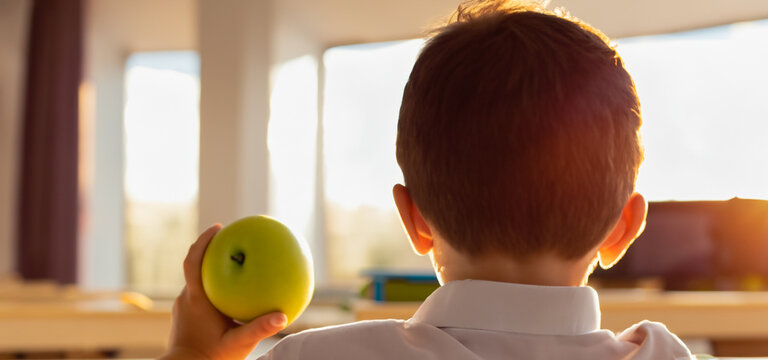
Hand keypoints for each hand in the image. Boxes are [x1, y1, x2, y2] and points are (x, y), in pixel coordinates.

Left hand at [158, 224, 287, 359]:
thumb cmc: (211, 359)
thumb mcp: (238, 344)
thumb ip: (259, 329)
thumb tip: (283, 316)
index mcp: (196, 299)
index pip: (193, 261)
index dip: (203, 241)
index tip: (218, 227)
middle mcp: (186, 299)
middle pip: (197, 266)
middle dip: (213, 250)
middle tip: (232, 238)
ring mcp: (183, 307)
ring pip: (198, 281)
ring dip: (213, 269)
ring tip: (235, 263)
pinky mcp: (185, 316)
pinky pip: (199, 293)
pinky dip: (213, 286)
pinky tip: (231, 293)